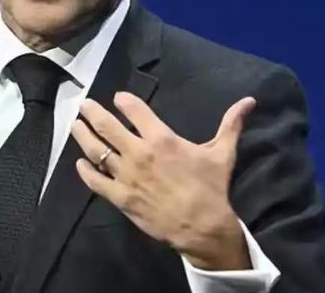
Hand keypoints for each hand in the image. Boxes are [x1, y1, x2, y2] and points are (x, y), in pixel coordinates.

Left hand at [71, 92, 255, 270]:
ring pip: (96, 151)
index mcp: (162, 138)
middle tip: (84, 104)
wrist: (202, 226)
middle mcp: (139, 153)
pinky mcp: (121, 197)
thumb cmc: (211, 187)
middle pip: (107, 126)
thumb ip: (231, 123)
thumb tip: (250, 100)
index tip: (118, 97)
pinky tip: (79, 164)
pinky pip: (96, 182)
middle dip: (93, 112)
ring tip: (75, 125)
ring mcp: (127, 176)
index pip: (135, 110)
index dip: (124, 101)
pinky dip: (85, 172)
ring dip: (83, 135)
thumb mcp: (222, 152)